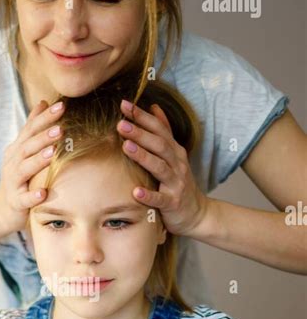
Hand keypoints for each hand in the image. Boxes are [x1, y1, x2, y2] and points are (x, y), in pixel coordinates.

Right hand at [0, 100, 64, 235]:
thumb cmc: (19, 178)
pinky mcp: (16, 202)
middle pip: (27, 147)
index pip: (30, 130)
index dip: (44, 118)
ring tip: (53, 152)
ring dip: (38, 160)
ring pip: (24, 169)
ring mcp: (13, 183)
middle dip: (43, 137)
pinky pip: (24, 199)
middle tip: (61, 128)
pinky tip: (43, 193)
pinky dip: (33, 195)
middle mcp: (13, 163)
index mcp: (17, 150)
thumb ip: (32, 128)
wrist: (2, 210)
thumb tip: (44, 102)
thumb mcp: (23, 151)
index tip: (61, 106)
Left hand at [117, 100, 209, 235]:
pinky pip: (160, 199)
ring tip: (126, 147)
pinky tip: (136, 192)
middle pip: (159, 145)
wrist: (197, 213)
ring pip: (160, 168)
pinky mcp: (172, 203)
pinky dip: (149, 195)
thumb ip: (165, 131)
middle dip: (140, 133)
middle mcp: (177, 165)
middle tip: (121, 124)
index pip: (159, 129)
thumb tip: (154, 106)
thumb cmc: (180, 182)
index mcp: (175, 152)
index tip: (125, 105)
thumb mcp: (175, 155)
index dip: (143, 117)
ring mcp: (176, 184)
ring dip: (143, 156)